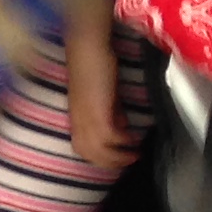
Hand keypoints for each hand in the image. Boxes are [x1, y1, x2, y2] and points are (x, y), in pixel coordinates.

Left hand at [66, 26, 136, 170]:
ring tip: (135, 155)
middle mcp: (78, 122)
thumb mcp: (102, 96)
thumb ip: (110, 112)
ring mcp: (86, 118)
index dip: (100, 157)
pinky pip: (110, 136)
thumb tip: (121, 126)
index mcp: (77, 118)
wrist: (88, 49)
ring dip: (118, 156)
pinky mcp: (97, 112)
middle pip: (88, 153)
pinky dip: (122, 142)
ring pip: (98, 150)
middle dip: (110, 162)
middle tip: (130, 161)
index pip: (82, 148)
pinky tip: (134, 140)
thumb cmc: (94, 67)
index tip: (118, 159)